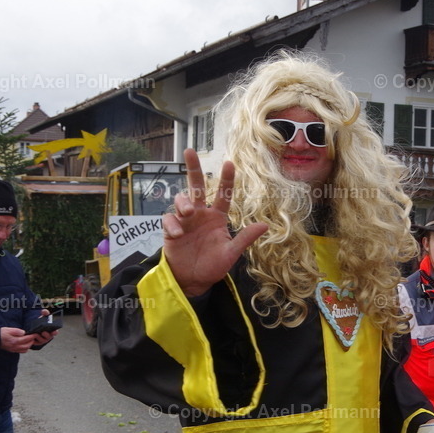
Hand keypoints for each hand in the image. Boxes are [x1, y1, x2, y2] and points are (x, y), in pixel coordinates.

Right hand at [0, 327, 52, 352]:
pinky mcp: (12, 350)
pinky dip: (25, 348)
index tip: (35, 333)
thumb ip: (17, 331)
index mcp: (15, 341)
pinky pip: (21, 351)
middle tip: (33, 337)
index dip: (32, 336)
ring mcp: (13, 349)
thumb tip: (24, 333)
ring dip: (29, 345)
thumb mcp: (9, 329)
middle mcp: (15, 346)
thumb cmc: (1, 333)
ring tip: (30, 340)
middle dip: (32, 341)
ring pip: (25, 349)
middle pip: (27, 345)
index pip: (26, 339)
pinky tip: (24, 344)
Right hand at [162, 149, 267, 296]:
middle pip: (196, 186)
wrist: (193, 281)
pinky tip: (178, 234)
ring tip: (188, 212)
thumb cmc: (213, 266)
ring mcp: (185, 221)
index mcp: (217, 217)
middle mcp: (201, 214)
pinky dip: (172, 223)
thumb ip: (244, 239)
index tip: (229, 163)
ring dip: (183, 202)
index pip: (222, 195)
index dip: (226, 180)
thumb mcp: (231, 253)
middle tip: (190, 151)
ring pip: (181, 199)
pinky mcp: (171, 230)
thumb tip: (264, 225)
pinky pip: (169, 219)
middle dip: (193, 168)